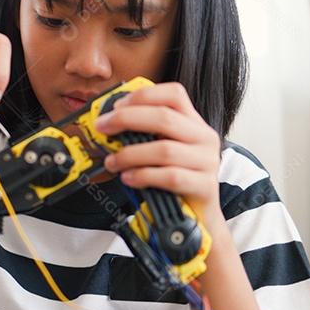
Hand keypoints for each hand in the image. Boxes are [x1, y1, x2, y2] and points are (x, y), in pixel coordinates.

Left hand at [94, 82, 222, 219]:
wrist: (199, 214)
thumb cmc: (174, 178)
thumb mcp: (162, 149)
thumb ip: (144, 134)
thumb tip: (107, 123)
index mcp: (194, 123)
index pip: (174, 95)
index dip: (144, 96)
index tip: (116, 106)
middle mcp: (204, 138)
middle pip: (165, 117)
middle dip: (127, 119)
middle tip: (102, 128)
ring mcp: (207, 161)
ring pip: (164, 150)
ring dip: (130, 154)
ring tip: (112, 162)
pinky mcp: (204, 186)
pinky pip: (170, 177)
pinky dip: (143, 176)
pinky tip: (128, 178)